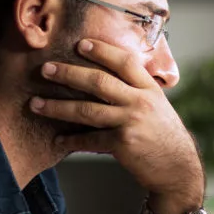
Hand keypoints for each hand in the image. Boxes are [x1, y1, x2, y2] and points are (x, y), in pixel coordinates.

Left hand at [32, 39, 203, 213]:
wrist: (178, 169)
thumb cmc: (164, 137)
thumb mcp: (158, 107)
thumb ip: (137, 91)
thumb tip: (108, 78)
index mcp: (149, 89)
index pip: (124, 62)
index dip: (102, 51)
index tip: (80, 43)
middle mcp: (141, 102)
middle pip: (99, 82)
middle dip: (68, 74)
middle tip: (46, 69)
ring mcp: (131, 122)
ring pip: (87, 110)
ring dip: (57, 107)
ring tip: (35, 104)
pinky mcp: (123, 144)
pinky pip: (90, 139)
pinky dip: (71, 140)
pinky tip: (57, 139)